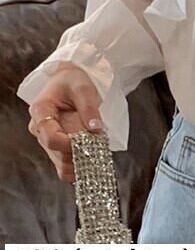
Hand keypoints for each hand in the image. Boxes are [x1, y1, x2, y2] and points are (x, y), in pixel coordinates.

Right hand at [25, 65, 104, 183]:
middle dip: (80, 151)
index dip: (69, 143)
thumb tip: (95, 130)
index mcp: (40, 110)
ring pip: (61, 163)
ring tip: (98, 146)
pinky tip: (93, 157)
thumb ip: (89, 107)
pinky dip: (80, 167)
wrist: (71, 80)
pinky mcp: (56, 148)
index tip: (89, 139)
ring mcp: (47, 140)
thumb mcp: (84, 87)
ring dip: (82, 160)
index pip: (50, 137)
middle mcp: (39, 129)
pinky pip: (65, 168)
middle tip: (100, 141)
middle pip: (57, 152)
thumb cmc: (75, 80)